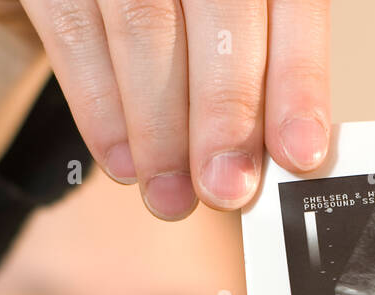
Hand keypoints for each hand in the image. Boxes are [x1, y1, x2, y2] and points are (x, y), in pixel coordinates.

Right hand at [0, 0, 331, 217]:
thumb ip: (249, 75)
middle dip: (226, 114)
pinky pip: (75, 33)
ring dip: (162, 129)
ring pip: (146, 28)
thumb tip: (274, 160)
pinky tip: (123, 162)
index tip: (299, 153)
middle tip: (226, 187)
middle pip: (223, 12)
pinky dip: (101, 108)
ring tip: (172, 195)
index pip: (293, 3)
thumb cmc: (167, 8)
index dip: (297, 80)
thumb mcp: (217, 26)